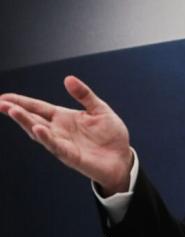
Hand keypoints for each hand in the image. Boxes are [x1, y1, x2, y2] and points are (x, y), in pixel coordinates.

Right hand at [0, 76, 131, 194]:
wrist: (122, 158)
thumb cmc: (110, 135)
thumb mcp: (100, 109)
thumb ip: (84, 95)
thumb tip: (68, 78)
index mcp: (64, 117)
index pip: (38, 108)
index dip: (21, 102)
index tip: (3, 97)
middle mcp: (58, 130)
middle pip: (33, 118)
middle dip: (16, 111)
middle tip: (1, 103)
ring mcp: (62, 143)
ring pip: (39, 132)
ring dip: (26, 122)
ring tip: (13, 111)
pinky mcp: (71, 155)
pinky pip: (56, 146)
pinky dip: (46, 138)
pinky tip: (38, 129)